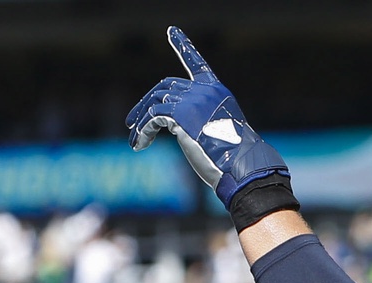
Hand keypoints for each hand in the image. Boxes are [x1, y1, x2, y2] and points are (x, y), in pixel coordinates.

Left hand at [126, 27, 287, 203]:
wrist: (239, 163)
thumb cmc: (229, 156)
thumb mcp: (215, 129)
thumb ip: (194, 117)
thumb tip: (167, 122)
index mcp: (216, 90)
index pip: (196, 62)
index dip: (182, 45)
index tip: (171, 30)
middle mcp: (204, 90)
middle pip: (165, 86)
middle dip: (145, 103)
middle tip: (132, 122)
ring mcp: (192, 99)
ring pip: (155, 102)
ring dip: (140, 121)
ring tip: (134, 139)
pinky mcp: (180, 113)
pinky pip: (152, 117)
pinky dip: (142, 130)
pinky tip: (139, 144)